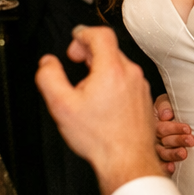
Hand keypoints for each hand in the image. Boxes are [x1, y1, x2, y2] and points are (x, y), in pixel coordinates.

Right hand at [35, 25, 163, 194]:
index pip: (100, 34)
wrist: (127, 160)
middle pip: (109, 49)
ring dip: (101, 69)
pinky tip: (103, 104)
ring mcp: (141, 86)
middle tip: (75, 65)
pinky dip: (113, 83)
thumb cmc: (98, 137)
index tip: (73, 45)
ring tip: (87, 91)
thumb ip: (49, 78)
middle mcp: (131, 73)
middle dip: (89, 53)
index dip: (83, 34)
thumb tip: (48, 62)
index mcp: (112, 69)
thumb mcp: (61, 106)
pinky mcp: (145, 98)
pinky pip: (127, 81)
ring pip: (118, 66)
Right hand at [154, 92, 193, 173]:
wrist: (163, 116)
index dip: (175, 128)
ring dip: (173, 155)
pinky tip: (171, 168)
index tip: (188, 129)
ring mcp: (155, 150)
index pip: (163, 127)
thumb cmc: (166, 109)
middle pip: (164, 141)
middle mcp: (153, 138)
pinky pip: (160, 165)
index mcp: (154, 124)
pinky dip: (165, 167)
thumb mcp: (164, 102)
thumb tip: (166, 116)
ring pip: (162, 154)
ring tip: (183, 154)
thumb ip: (164, 105)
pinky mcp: (158, 160)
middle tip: (191, 140)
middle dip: (178, 141)